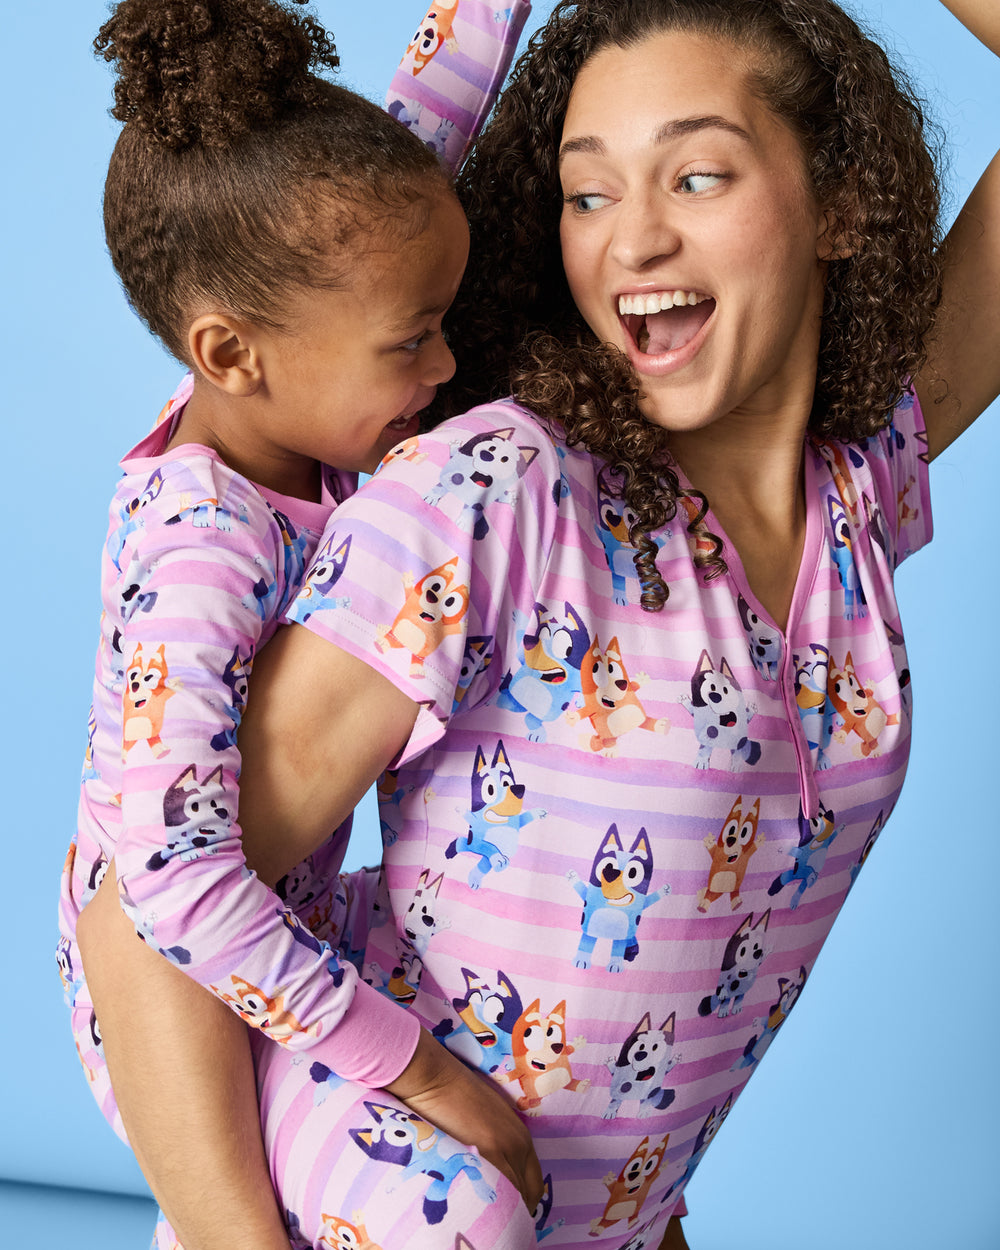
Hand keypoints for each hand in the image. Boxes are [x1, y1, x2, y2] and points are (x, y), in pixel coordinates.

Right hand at [385, 1027, 543, 1210]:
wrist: (434, 1077)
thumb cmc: (453, 1092)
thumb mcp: (485, 1120)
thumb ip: (494, 1145)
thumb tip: (491, 1174)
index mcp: (521, 1135)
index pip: (534, 1184)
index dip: (522, 1203)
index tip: (508, 1215)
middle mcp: (519, 1144)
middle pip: (526, 1195)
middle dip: (513, 1212)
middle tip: (497, 1226)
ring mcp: (505, 1149)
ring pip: (511, 1198)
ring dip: (499, 1213)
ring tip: (484, 1226)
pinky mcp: (487, 1152)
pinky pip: (494, 1192)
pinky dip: (487, 1207)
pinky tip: (473, 1214)